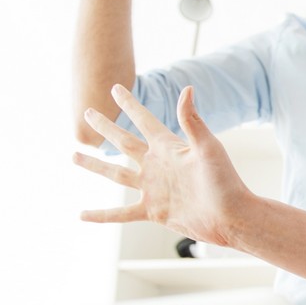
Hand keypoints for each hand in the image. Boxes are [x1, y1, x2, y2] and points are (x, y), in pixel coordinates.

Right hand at [74, 85, 251, 244]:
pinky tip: (81, 214)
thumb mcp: (208, 148)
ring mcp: (153, 188)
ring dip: (95, 165)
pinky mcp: (153, 211)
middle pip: (123, 142)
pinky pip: (120, 213)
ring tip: (74, 155)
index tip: (116, 88)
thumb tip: (187, 89)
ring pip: (116, 175)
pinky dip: (101, 215)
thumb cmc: (225, 181)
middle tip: (88, 112)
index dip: (130, 104)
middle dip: (106, 127)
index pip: (144, 120)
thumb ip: (192, 121)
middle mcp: (157, 165)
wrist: (231, 216)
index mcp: (169, 147)